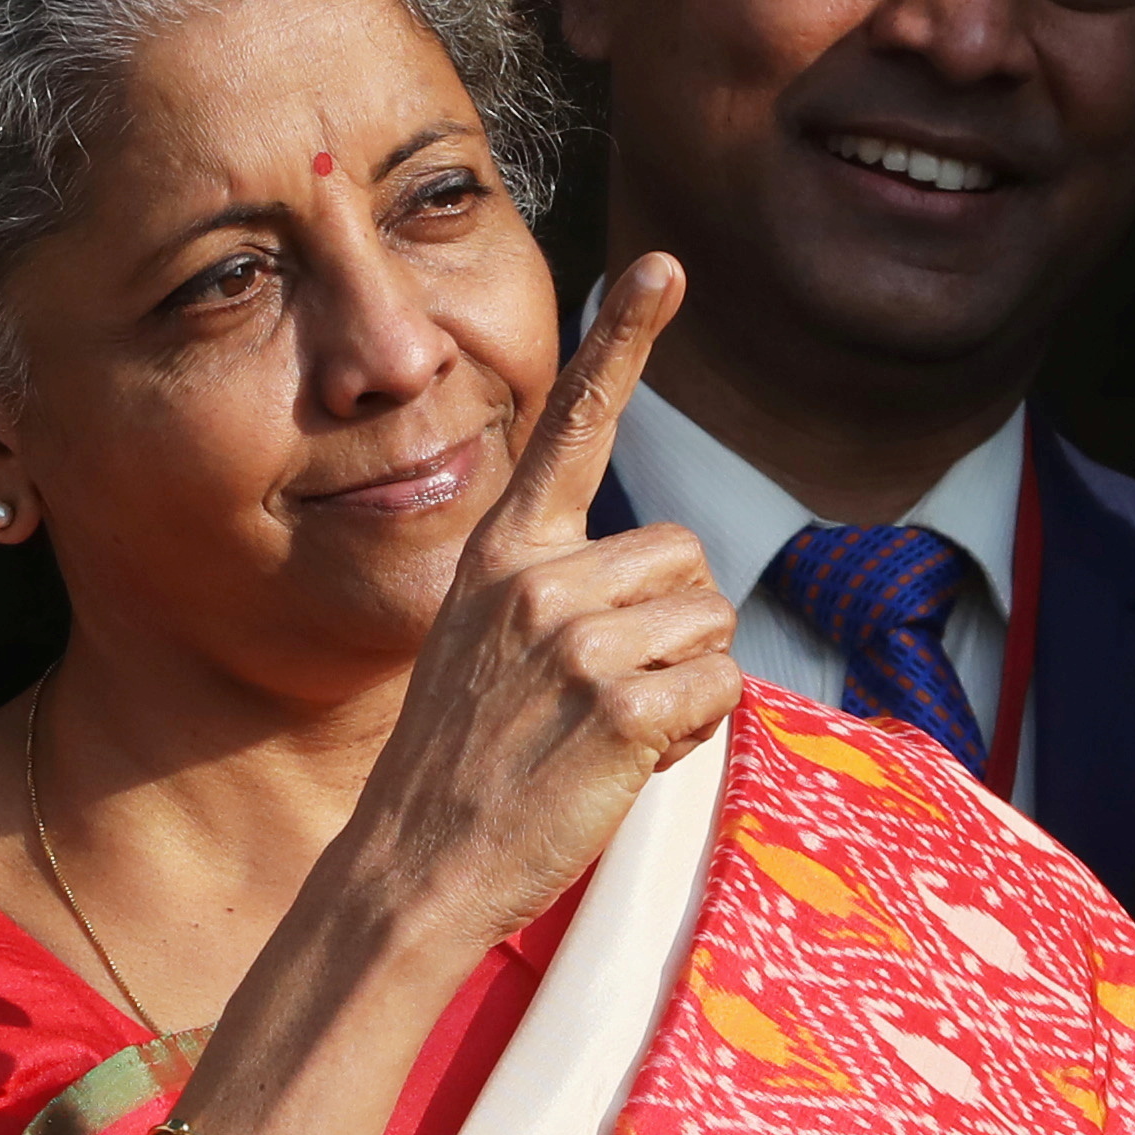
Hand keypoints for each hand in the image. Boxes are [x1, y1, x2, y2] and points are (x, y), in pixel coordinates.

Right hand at [323, 254, 743, 954]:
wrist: (414, 869)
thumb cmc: (459, 771)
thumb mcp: (482, 647)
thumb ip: (554, 593)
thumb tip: (651, 579)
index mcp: (501, 552)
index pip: (574, 426)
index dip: (623, 339)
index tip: (664, 265)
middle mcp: (537, 578)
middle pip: (685, 554)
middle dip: (672, 626)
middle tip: (603, 699)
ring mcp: (577, 638)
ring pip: (712, 621)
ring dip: (688, 684)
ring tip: (607, 735)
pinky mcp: (620, 703)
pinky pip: (720, 685)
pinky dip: (695, 732)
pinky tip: (625, 763)